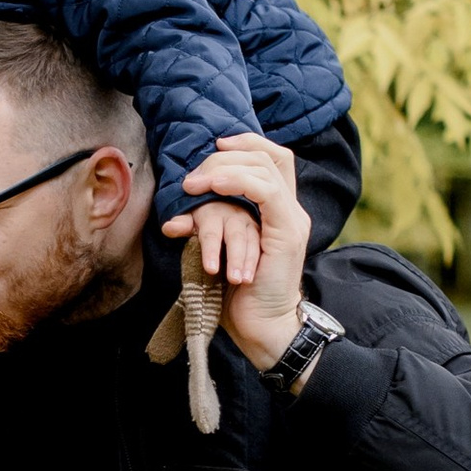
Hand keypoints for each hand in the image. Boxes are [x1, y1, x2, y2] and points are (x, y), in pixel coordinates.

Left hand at [172, 136, 311, 371]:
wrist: (262, 328)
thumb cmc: (238, 295)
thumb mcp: (219, 250)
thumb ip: (210, 226)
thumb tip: (178, 215)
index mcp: (279, 210)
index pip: (274, 158)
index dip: (246, 143)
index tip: (214, 146)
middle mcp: (291, 209)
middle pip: (266, 156)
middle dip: (224, 156)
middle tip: (192, 177)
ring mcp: (292, 219)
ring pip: (265, 168)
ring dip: (223, 169)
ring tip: (193, 184)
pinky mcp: (287, 231)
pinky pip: (266, 191)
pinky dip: (237, 182)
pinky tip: (212, 186)